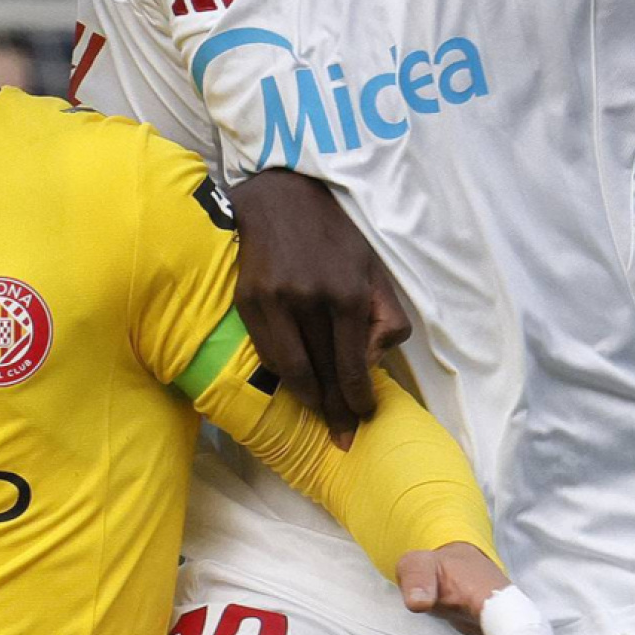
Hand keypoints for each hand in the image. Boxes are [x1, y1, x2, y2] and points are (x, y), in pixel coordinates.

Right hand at [228, 169, 410, 432]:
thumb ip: (386, 314)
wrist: (279, 197)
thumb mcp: (374, 267)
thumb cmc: (333, 235)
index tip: (363, 418)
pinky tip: (291, 384)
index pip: (353, 365)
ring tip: (318, 416)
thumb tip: (375, 359)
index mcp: (348, 293)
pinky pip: (265, 351)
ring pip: (291, 369)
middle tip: (342, 437)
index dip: (358, 399)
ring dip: (306, 400)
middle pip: (323, 373)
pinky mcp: (248, 299)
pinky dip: (280, 373)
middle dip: (334, 410)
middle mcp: (311, 300)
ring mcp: (275, 301)